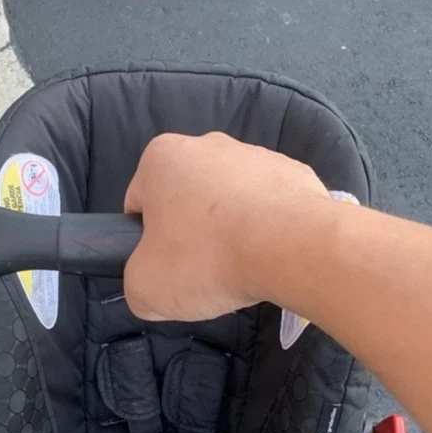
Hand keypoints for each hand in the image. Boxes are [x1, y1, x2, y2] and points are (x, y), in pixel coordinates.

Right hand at [123, 132, 329, 320]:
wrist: (294, 247)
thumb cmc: (208, 258)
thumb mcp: (146, 288)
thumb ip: (137, 285)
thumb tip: (150, 287)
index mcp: (162, 158)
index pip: (140, 202)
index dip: (146, 241)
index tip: (165, 267)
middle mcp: (208, 144)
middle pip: (186, 198)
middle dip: (190, 233)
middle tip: (201, 272)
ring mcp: (256, 155)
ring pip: (230, 201)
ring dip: (229, 230)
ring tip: (241, 266)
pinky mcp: (294, 173)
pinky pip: (269, 205)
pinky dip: (267, 228)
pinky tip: (271, 254)